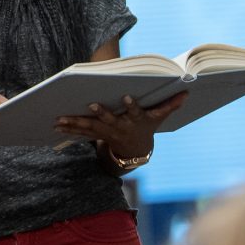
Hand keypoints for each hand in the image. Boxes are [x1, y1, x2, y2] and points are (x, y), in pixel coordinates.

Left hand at [54, 91, 188, 157]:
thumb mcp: (159, 117)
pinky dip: (69, 129)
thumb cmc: (146, 128)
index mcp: (136, 121)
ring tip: (60, 119)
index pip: (135, 113)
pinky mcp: (97, 136)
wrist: (135, 152)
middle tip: (91, 105)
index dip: (132, 106)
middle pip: (110, 121)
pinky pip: (81, 133)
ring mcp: (108, 133)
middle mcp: (121, 128)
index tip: (127, 98)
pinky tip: (56, 124)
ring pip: (91, 128)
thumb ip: (171, 104)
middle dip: (101, 114)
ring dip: (76, 124)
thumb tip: (187, 92)